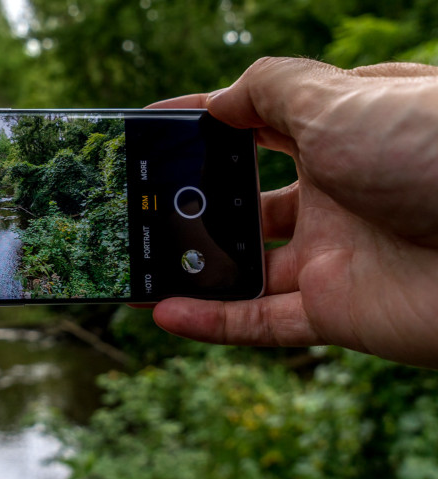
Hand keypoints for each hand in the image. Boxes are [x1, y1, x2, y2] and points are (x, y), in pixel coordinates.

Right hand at [148, 57, 437, 366]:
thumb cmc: (436, 152)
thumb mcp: (344, 100)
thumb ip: (272, 91)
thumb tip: (217, 100)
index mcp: (341, 132)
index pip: (258, 122)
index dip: (204, 120)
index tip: (152, 125)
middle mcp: (335, 191)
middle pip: (245, 198)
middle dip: (193, 198)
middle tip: (137, 200)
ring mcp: (333, 253)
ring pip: (245, 264)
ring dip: (191, 265)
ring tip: (135, 258)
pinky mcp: (336, 310)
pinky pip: (261, 321)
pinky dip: (210, 321)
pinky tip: (162, 311)